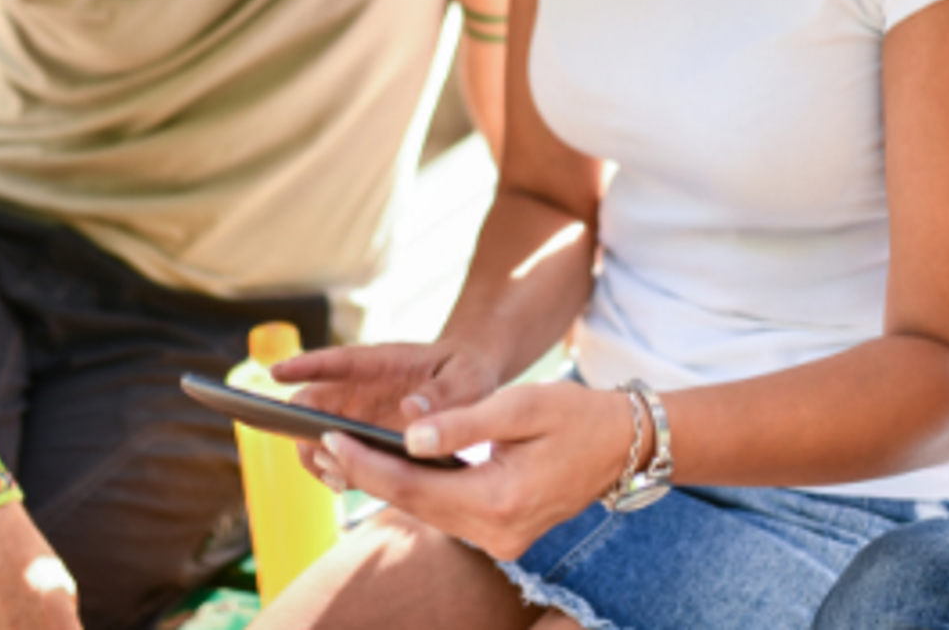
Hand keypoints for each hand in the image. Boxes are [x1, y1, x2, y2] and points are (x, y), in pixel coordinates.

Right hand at [272, 340, 501, 472]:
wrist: (469, 382)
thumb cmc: (466, 370)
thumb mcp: (466, 377)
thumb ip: (444, 393)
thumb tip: (411, 411)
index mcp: (382, 362)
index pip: (338, 360)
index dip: (306, 364)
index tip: (276, 371)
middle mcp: (360, 386)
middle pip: (313, 401)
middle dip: (303, 427)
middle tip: (324, 454)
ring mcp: (358, 411)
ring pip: (317, 430)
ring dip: (316, 454)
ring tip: (337, 478)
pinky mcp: (363, 435)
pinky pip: (338, 452)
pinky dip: (334, 468)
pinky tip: (347, 484)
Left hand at [309, 381, 638, 560]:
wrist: (623, 445)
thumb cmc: (575, 415)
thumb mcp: (520, 405)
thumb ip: (463, 422)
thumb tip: (408, 436)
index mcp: (501, 501)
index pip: (413, 487)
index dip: (367, 465)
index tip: (330, 439)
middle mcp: (498, 534)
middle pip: (414, 505)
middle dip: (368, 474)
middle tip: (325, 443)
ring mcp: (502, 542)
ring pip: (429, 513)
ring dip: (390, 484)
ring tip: (349, 452)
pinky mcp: (504, 537)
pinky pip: (449, 514)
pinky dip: (420, 492)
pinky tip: (397, 468)